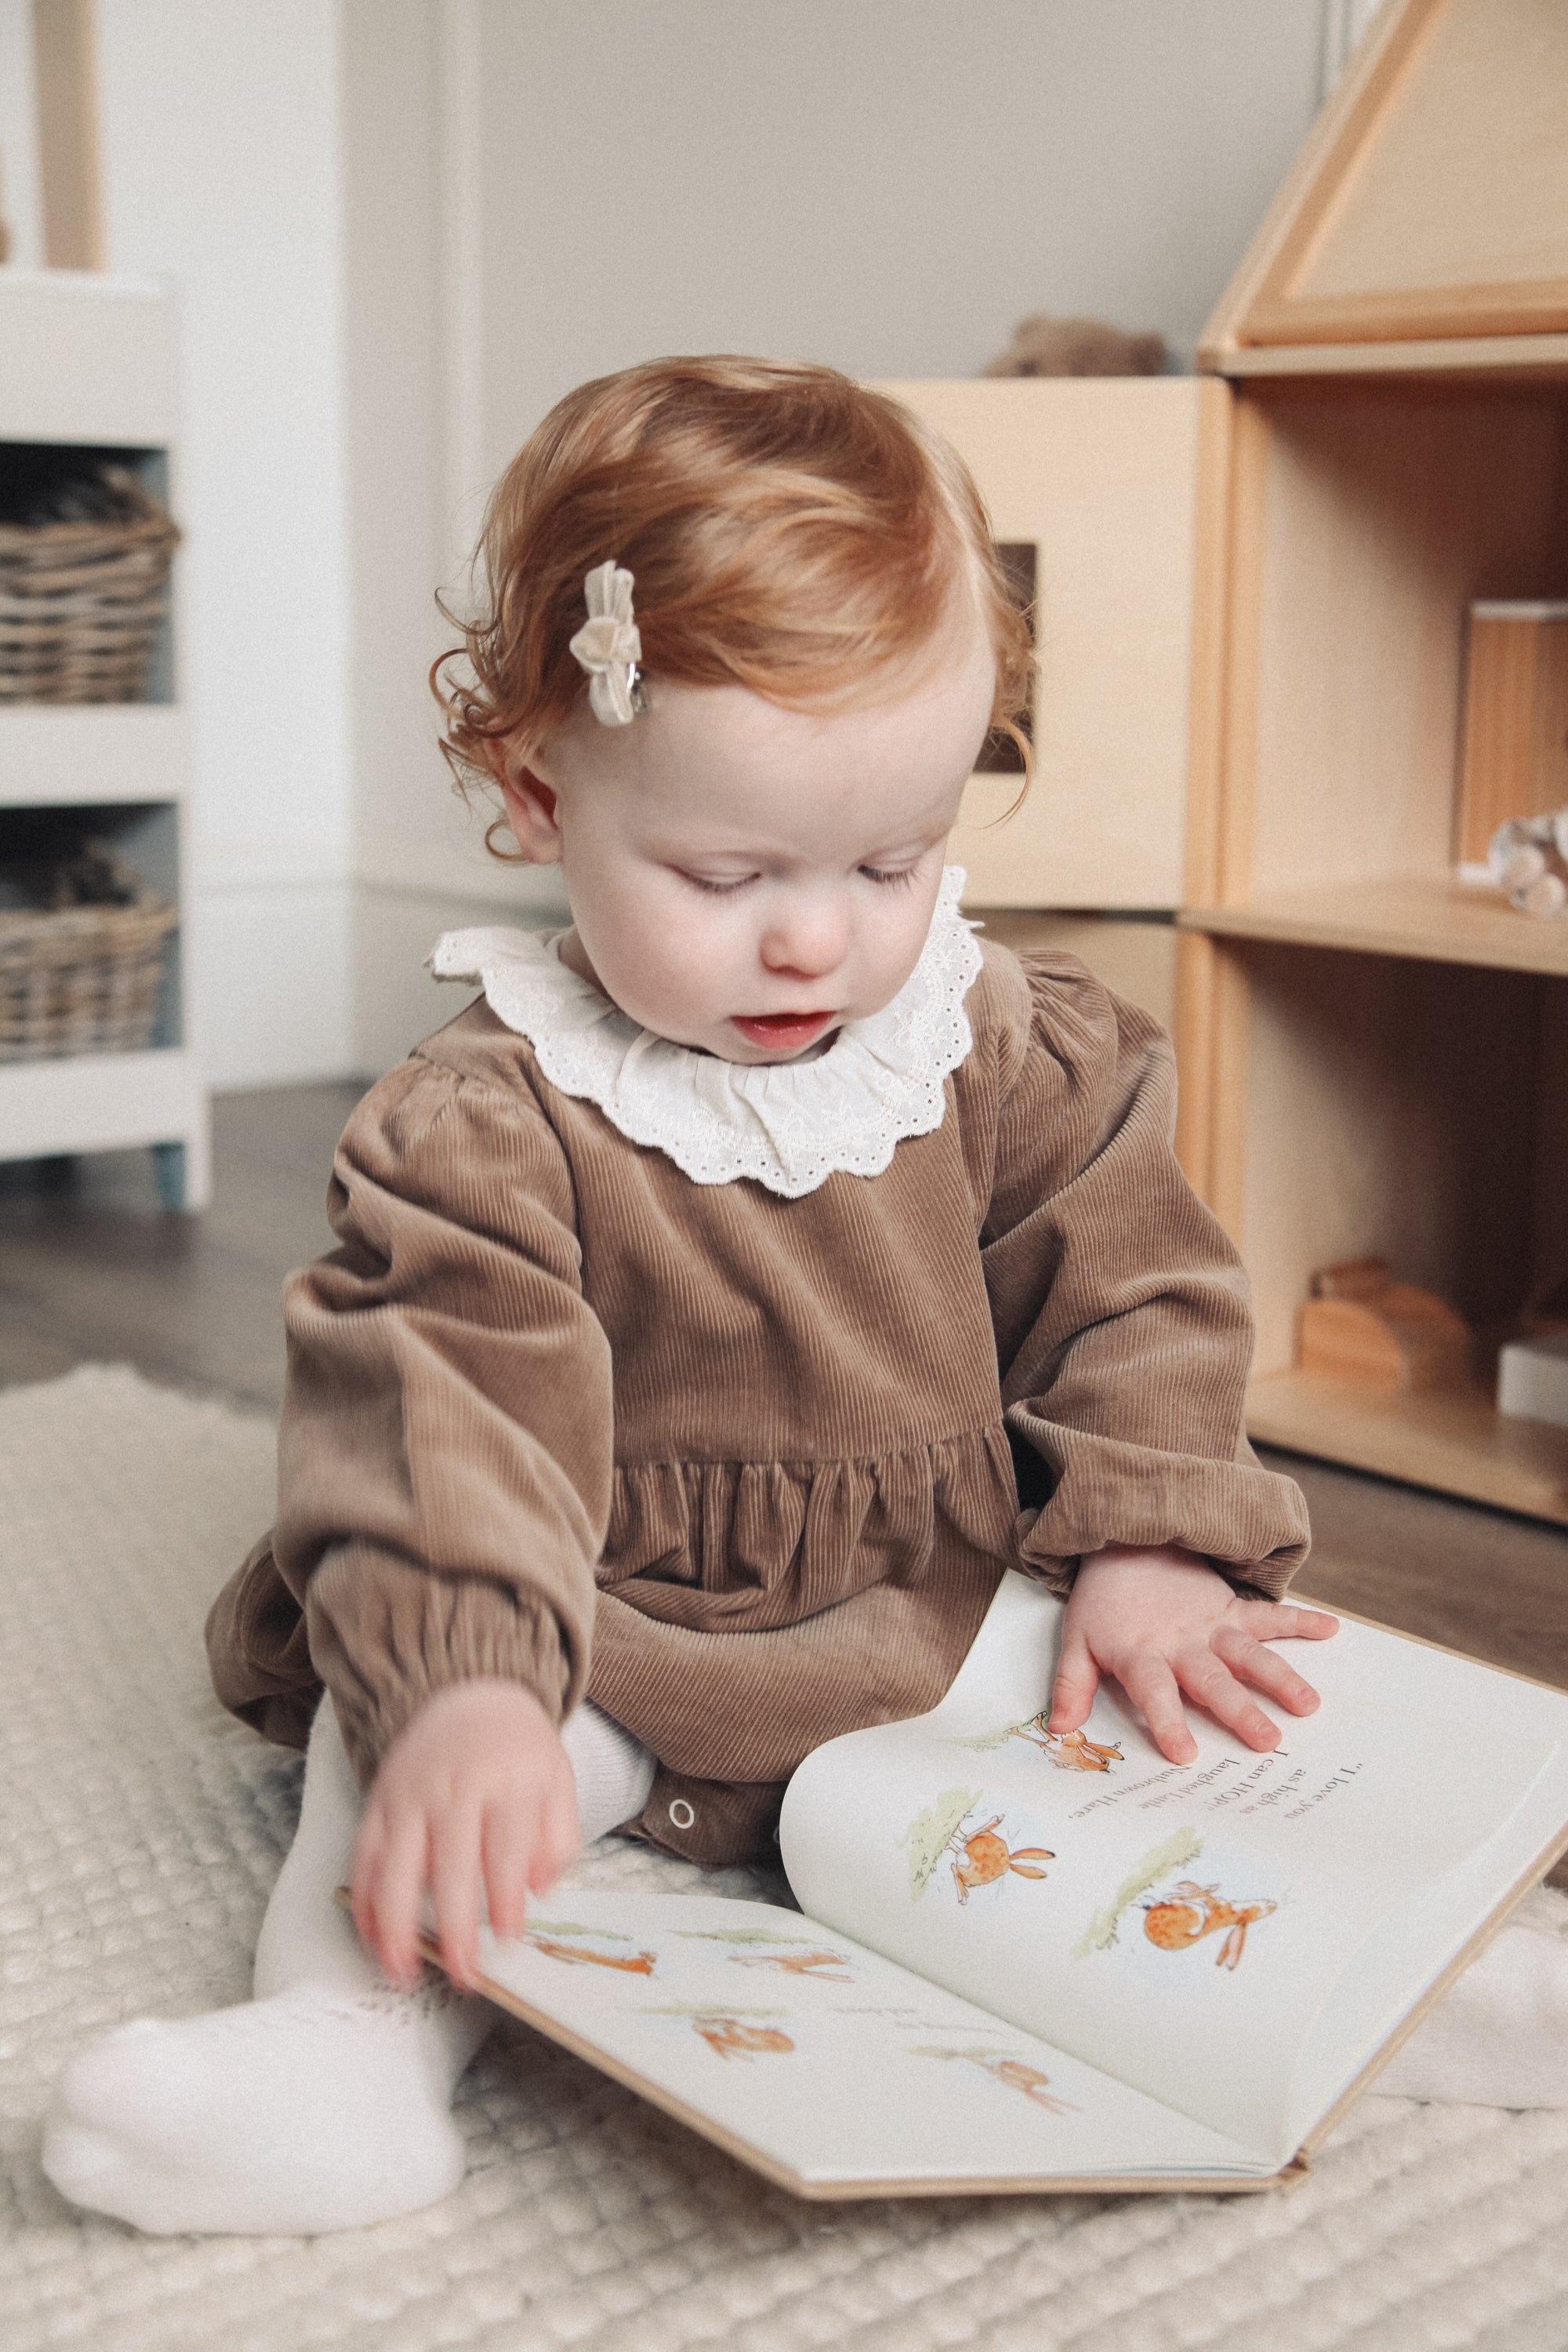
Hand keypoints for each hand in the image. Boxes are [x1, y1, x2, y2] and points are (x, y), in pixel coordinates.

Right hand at [351, 1678, 579, 1990]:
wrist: (469, 1692)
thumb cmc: (517, 1749)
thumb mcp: (557, 1780)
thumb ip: (558, 1838)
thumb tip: (537, 1892)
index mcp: (507, 1782)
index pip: (506, 1851)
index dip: (505, 1900)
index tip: (507, 1939)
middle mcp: (454, 1787)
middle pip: (450, 1865)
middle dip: (454, 1927)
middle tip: (463, 1973)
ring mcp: (411, 1794)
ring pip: (396, 1866)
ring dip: (395, 1924)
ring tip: (402, 1969)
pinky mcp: (381, 1799)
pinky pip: (366, 1855)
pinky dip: (365, 1898)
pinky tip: (370, 1934)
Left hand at [1049, 1544, 1337, 1765]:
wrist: (1123, 1540)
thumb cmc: (1102, 1601)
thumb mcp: (1076, 1640)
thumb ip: (1071, 1686)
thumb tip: (1060, 1730)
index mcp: (1141, 1655)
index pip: (1155, 1694)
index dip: (1168, 1722)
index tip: (1186, 1754)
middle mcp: (1181, 1643)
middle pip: (1212, 1680)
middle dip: (1240, 1711)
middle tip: (1267, 1741)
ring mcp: (1210, 1625)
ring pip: (1249, 1653)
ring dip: (1279, 1677)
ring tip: (1308, 1703)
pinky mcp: (1229, 1607)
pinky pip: (1267, 1614)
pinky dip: (1300, 1620)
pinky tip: (1331, 1628)